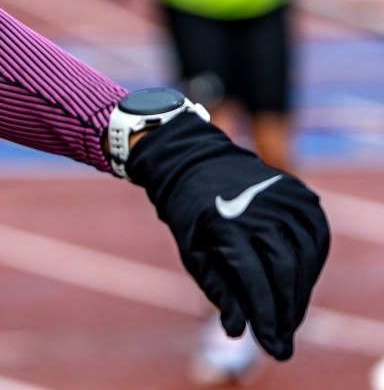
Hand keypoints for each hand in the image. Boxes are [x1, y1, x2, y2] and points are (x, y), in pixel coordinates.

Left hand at [127, 112, 329, 359]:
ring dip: (300, 294)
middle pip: (285, 269)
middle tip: (281, 340)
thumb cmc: (190, 213)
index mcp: (226, 221)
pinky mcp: (302, 195)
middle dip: (285, 311)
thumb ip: (217, 289)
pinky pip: (316, 239)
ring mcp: (285, 198)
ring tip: (289, 320)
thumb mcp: (192, 251)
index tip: (270, 345)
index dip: (264, 314)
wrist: (195, 161)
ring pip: (305, 258)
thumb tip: (237, 331)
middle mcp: (260, 207)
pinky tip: (300, 287)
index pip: (253, 277)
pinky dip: (311, 267)